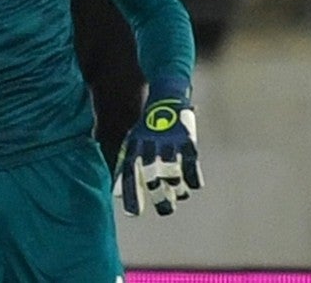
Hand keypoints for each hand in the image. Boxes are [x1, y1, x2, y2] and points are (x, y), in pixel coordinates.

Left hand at [114, 77, 203, 215]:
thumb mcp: (132, 143)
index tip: (133, 214)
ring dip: (176, 188)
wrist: (166, 97)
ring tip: (178, 195)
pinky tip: (194, 186)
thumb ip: (125, 168)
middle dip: (158, 197)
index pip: (130, 174)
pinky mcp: (187, 140)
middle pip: (152, 177)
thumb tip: (116, 194)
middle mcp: (150, 146)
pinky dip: (192, 178)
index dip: (131, 194)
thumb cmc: (147, 126)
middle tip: (164, 209)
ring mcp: (169, 143)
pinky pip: (191, 164)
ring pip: (172, 173)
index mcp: (134, 147)